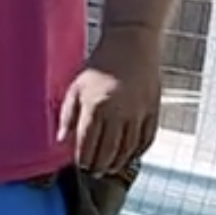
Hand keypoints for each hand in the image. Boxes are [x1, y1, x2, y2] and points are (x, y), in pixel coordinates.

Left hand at [56, 27, 162, 174]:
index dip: (83, 161)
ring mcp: (138, 114)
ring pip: (128, 151)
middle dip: (99, 167)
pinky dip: (137, 152)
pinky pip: (146, 141)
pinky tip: (129, 155)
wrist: (132, 43)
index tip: (80, 165)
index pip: (88, 147)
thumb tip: (62, 141)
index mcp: (96, 107)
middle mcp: (118, 114)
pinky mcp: (153, 111)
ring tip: (109, 167)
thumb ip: (67, 115)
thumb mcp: (76, 86)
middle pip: (108, 154)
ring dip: (117, 163)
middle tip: (94, 171)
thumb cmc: (101, 65)